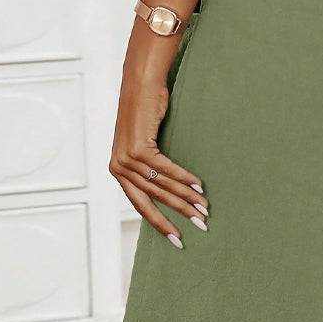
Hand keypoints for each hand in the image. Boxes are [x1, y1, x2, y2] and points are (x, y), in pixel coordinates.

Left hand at [109, 74, 206, 247]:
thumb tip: (168, 184)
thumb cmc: (145, 111)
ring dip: (185, 197)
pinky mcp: (138, 148)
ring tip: (204, 207)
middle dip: (178, 214)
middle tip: (199, 225)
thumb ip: (148, 164)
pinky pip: (165, 169)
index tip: (176, 237)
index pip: (140, 204)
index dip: (160, 221)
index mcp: (118, 170)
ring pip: (161, 185)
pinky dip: (183, 178)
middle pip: (153, 198)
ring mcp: (127, 158)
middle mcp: (119, 167)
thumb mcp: (142, 142)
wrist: (140, 84)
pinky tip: (198, 185)